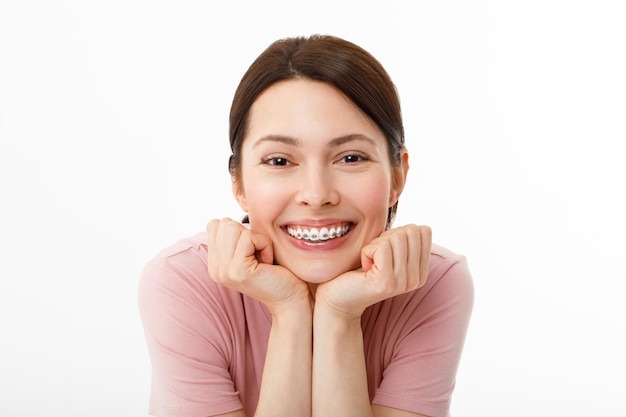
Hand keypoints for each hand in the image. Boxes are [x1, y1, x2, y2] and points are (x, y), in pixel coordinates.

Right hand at [206, 218, 310, 314]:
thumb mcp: (248, 252)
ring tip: (263, 259)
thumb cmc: (275, 272)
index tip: (251, 251)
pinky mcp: (238, 270)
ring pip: (234, 228)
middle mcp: (215, 269)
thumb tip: (226, 219)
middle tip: (258, 256)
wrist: (290, 300)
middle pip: (224, 224)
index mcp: (215, 264)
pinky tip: (268, 262)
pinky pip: (249, 238)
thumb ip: (233, 238)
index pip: (215, 224)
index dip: (238, 230)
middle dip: (247, 233)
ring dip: (256, 239)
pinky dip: (264, 245)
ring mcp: (224, 271)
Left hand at [315, 224, 431, 318]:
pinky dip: (367, 251)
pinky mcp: (386, 281)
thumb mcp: (389, 252)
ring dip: (376, 244)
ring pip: (397, 237)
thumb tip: (412, 224)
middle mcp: (416, 279)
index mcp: (421, 271)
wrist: (338, 298)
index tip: (384, 250)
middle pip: (411, 232)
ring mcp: (403, 282)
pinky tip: (364, 267)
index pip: (423, 231)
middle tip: (375, 256)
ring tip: (369, 262)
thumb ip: (405, 239)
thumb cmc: (360, 269)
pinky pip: (382, 247)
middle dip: (387, 236)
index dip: (398, 232)